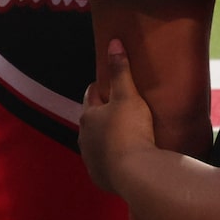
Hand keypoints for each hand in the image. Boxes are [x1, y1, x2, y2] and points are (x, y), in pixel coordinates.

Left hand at [78, 38, 159, 193]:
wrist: (135, 173)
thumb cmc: (130, 130)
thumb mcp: (128, 95)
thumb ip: (120, 70)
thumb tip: (113, 41)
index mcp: (88, 116)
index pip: (91, 95)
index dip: (100, 88)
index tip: (110, 85)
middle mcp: (84, 138)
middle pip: (91, 121)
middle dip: (101, 114)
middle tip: (118, 109)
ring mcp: (91, 160)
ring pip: (96, 144)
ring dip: (105, 139)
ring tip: (123, 136)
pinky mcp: (100, 178)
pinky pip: (104, 165)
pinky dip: (111, 160)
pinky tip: (123, 160)